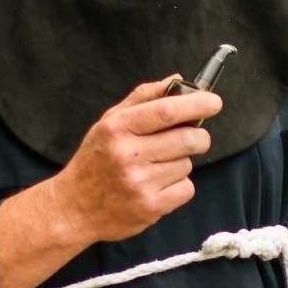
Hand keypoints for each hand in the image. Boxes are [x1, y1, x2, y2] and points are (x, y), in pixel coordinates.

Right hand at [49, 77, 221, 243]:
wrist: (74, 207)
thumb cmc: (96, 160)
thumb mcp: (110, 122)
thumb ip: (144, 97)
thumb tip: (178, 80)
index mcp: (118, 128)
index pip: (167, 111)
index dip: (197, 105)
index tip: (213, 102)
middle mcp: (128, 155)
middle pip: (187, 139)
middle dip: (199, 136)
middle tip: (193, 138)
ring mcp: (139, 183)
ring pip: (187, 164)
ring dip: (181, 163)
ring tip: (157, 167)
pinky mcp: (150, 207)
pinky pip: (186, 189)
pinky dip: (179, 186)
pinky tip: (158, 185)